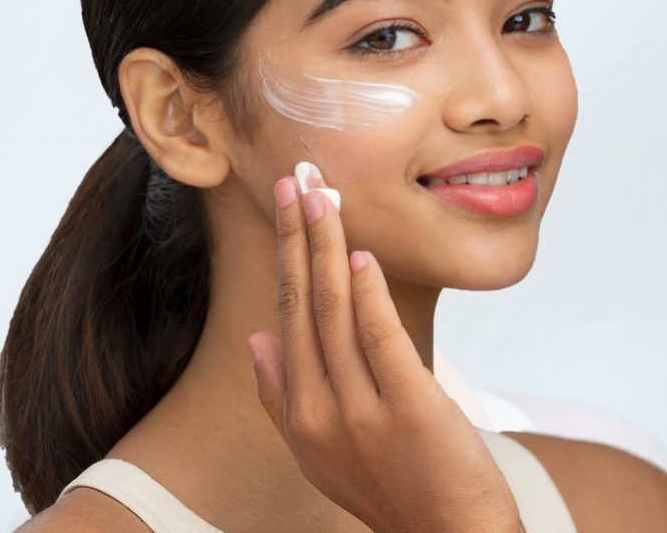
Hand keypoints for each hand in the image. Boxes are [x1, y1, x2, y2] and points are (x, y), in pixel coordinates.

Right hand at [247, 167, 522, 531]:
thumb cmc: (390, 489)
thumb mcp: (318, 452)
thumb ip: (280, 397)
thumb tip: (255, 337)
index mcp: (297, 416)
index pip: (285, 317)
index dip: (285, 257)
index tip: (285, 206)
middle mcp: (319, 412)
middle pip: (303, 306)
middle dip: (298, 235)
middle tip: (296, 176)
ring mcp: (362, 412)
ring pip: (335, 314)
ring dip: (328, 248)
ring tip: (323, 195)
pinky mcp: (410, 409)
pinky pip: (381, 341)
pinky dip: (369, 295)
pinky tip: (361, 256)